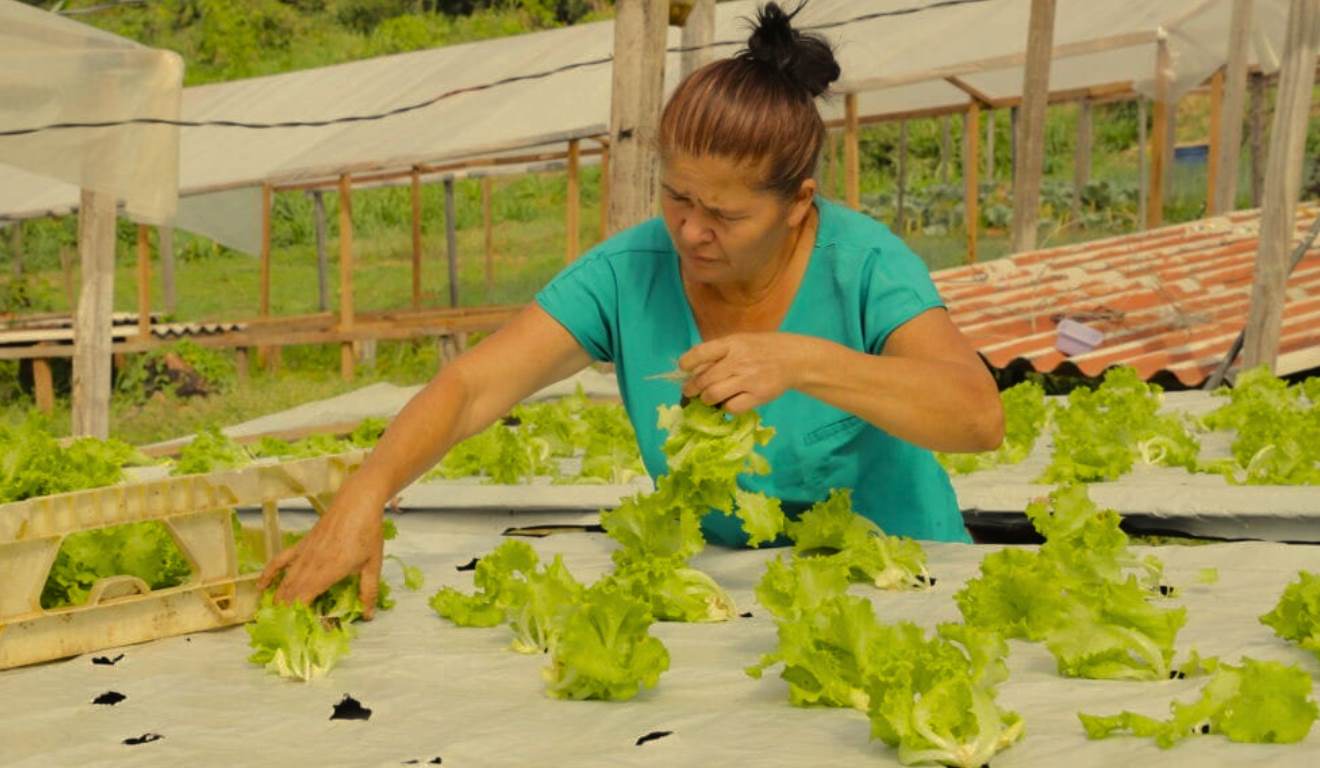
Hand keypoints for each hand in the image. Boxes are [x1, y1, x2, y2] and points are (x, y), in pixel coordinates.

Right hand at [256, 486, 385, 618]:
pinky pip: (280, 561)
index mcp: (328, 572)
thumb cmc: (368, 533)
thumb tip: (368, 615)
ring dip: (278, 600)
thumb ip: (368, 591)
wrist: (357, 503)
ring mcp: (303, 554)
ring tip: (274, 617)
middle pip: (291, 594)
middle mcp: (311, 565)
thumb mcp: (373, 565)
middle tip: (284, 629)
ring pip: (284, 581)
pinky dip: (268, 574)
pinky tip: (260, 586)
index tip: (301, 630)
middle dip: (286, 613)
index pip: (306, 600)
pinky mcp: (301, 545)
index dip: (301, 617)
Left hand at [678, 332, 805, 413]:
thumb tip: (692, 370)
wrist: (794, 359)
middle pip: (703, 380)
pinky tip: (728, 402)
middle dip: (691, 389)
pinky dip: (725, 408)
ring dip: (706, 400)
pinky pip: (731, 407)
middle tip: (689, 392)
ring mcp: (748, 379)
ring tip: (708, 398)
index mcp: (731, 344)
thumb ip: (719, 353)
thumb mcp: (740, 341)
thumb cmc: (762, 349)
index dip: (687, 362)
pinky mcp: (758, 396)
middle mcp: (738, 361)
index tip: (683, 368)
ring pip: (713, 395)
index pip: (701, 352)